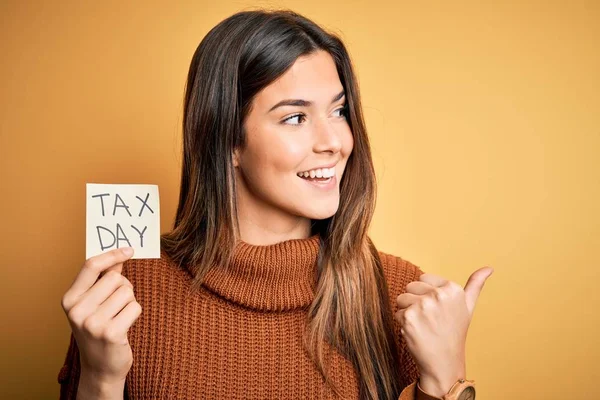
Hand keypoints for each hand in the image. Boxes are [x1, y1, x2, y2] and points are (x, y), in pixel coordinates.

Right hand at [61, 247, 140, 384]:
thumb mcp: (93, 304)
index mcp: (69, 300)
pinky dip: (135, 314)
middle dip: (123, 287)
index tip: (129, 249)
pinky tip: (124, 327)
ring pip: (127, 292)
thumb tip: (118, 257)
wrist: (100, 368)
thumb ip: (103, 280)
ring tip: (119, 317)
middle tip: (117, 305)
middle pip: (114, 278)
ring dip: (129, 302)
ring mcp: (92, 323)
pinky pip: (135, 307)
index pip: (91, 266)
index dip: (112, 255)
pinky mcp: (110, 333)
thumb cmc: (98, 331)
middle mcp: (77, 311)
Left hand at [394, 267, 493, 395]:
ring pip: (401, 299)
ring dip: (408, 312)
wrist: (444, 362)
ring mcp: (423, 306)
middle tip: (429, 319)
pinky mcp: (409, 318)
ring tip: (423, 325)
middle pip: (410, 287)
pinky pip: (397, 312)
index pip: (423, 278)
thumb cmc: (454, 332)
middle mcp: (439, 295)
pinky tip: (416, 332)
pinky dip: (403, 323)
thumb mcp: (468, 306)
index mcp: (452, 288)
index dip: (426, 294)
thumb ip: (475, 284)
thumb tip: (489, 268)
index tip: (437, 309)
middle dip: (416, 301)